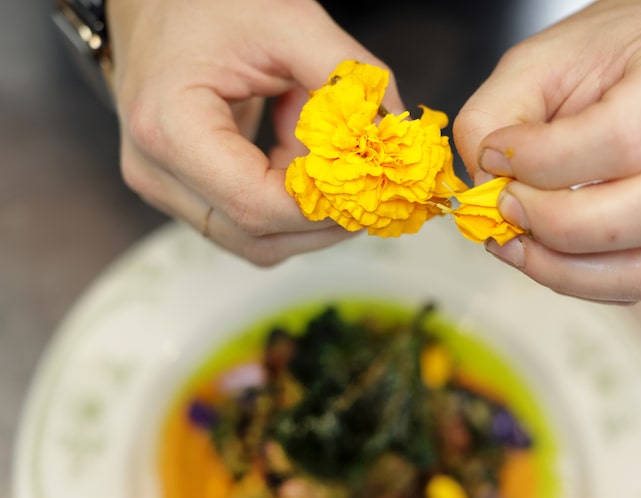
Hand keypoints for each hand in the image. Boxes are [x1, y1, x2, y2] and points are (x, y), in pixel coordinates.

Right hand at [107, 0, 403, 264]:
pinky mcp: (184, 194)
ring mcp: (167, 189)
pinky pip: (251, 224)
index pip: (259, 206)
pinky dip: (290, 199)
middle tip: (370, 177)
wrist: (155, 1)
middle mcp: (157, 172)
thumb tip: (395, 134)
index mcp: (170, 128)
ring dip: (309, 208)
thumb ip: (348, 77)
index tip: (374, 182)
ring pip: (259, 242)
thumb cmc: (209, 2)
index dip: (326, 206)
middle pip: (260, 238)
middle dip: (326, 216)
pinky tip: (296, 148)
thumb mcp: (288, 22)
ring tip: (322, 146)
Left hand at [453, 0, 640, 302]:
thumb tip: (483, 189)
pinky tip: (545, 254)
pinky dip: (582, 281)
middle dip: (555, 224)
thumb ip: (494, 116)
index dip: (543, 163)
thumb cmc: (608, 57)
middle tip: (504, 208)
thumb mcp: (536, 62)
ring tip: (516, 242)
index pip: (620, 139)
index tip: (495, 158)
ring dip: (565, 269)